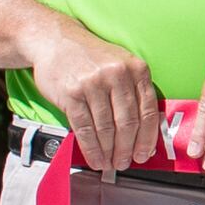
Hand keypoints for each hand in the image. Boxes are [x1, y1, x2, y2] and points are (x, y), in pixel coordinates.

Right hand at [23, 20, 162, 171]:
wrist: (56, 40)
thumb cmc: (92, 57)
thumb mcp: (121, 64)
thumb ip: (134, 90)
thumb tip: (145, 130)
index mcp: (136, 69)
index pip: (148, 110)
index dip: (147, 137)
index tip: (145, 154)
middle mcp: (117, 75)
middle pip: (128, 122)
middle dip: (127, 148)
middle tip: (126, 163)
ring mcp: (93, 84)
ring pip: (106, 128)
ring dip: (109, 151)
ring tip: (109, 164)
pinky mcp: (71, 93)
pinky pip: (85, 127)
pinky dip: (91, 147)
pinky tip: (94, 158)